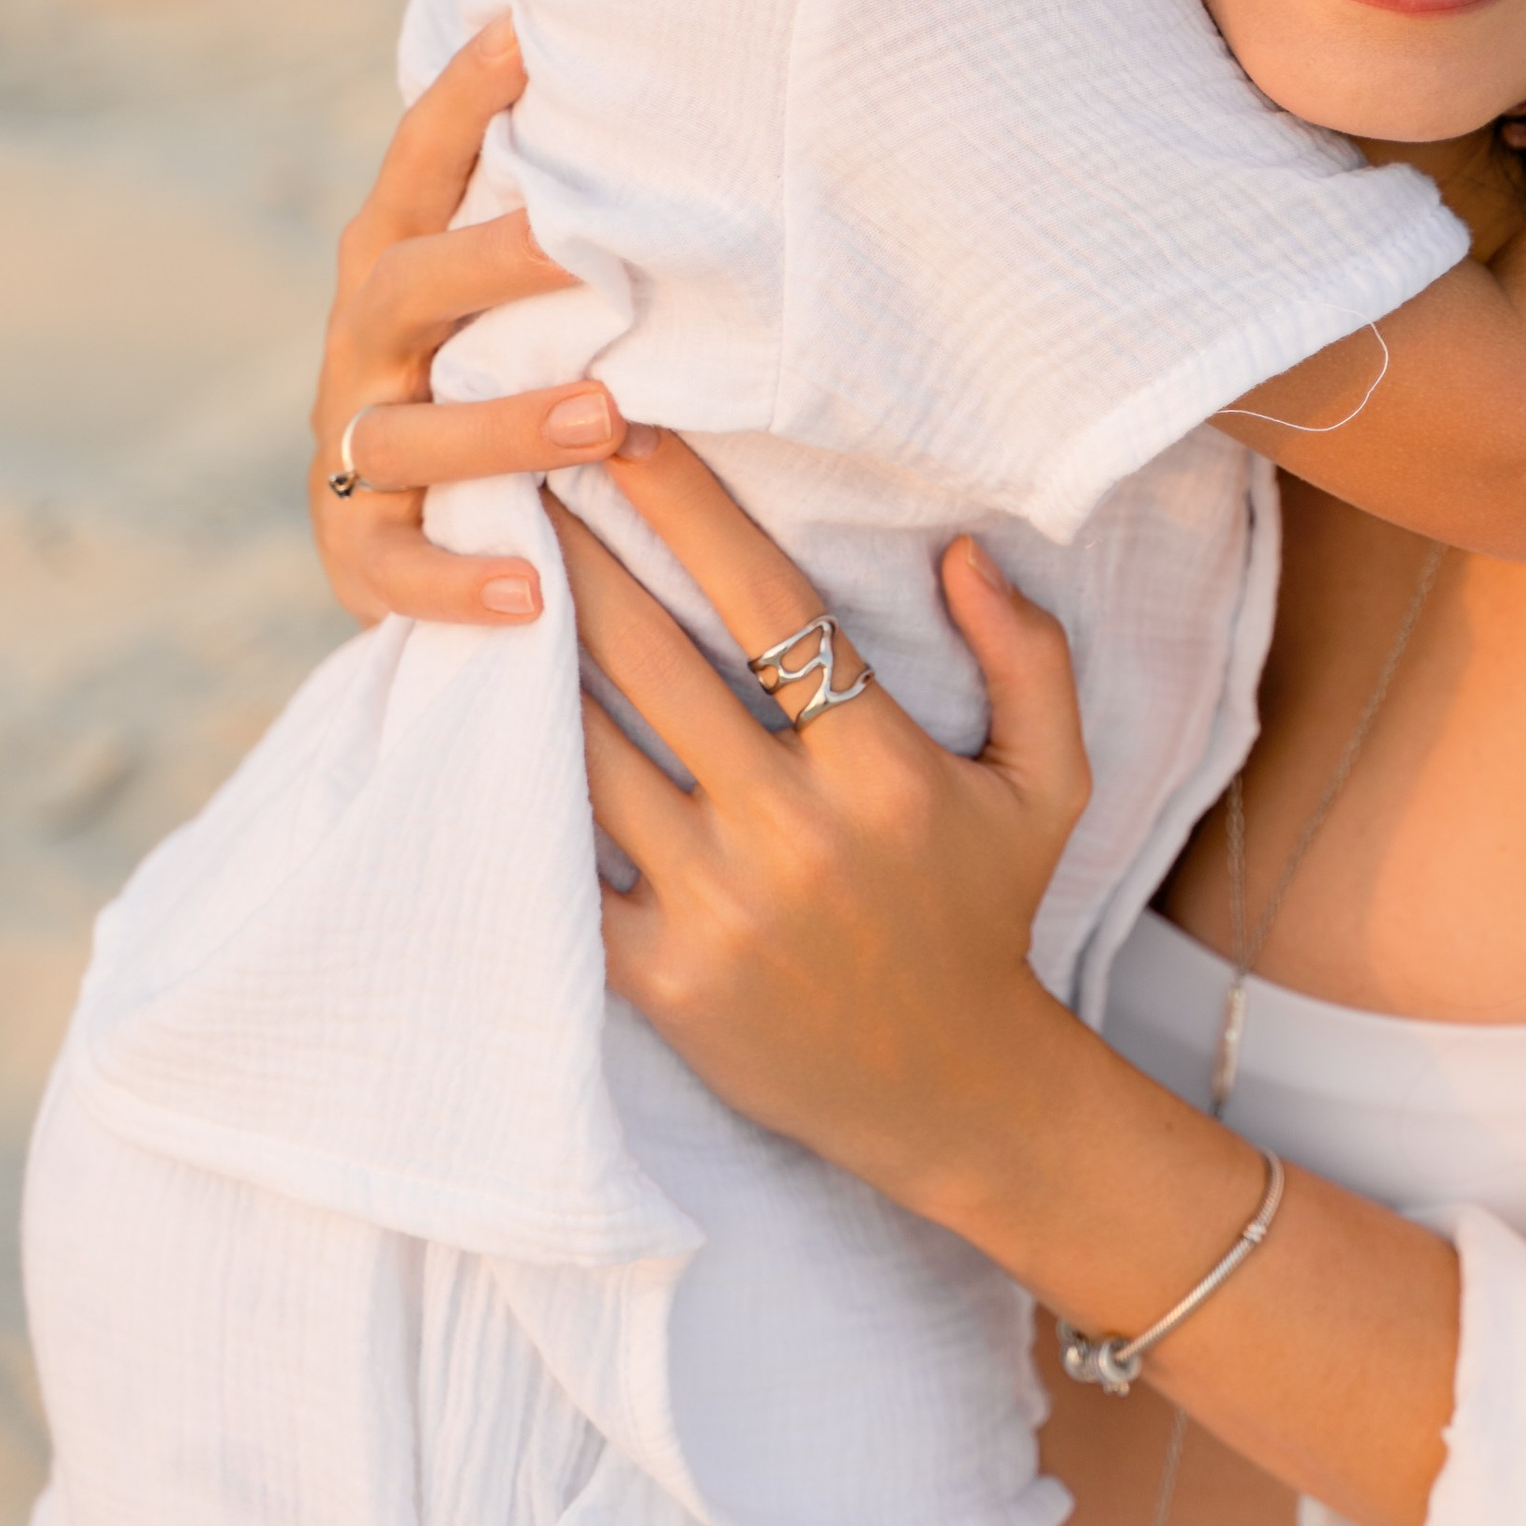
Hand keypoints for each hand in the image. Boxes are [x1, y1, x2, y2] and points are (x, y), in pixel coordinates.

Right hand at [311, 17, 646, 628]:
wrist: (406, 539)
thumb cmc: (504, 377)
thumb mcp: (518, 297)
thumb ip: (566, 224)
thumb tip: (706, 100)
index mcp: (398, 263)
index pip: (420, 166)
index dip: (462, 99)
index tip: (523, 29)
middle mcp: (363, 346)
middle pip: (407, 287)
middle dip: (490, 265)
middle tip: (584, 249)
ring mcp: (353, 450)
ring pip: (407, 436)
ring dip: (503, 426)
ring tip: (602, 422)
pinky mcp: (358, 555)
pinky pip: (399, 572)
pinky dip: (461, 584)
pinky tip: (530, 594)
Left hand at [573, 436, 1461, 1525]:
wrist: (955, 1095)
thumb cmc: (990, 915)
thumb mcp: (1051, 784)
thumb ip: (1027, 657)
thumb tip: (962, 548)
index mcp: (884, 767)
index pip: (767, 604)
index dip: (689, 506)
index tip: (627, 430)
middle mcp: (794, 829)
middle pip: (650, 659)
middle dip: (574, 553)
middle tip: (510, 466)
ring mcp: (717, 906)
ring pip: (591, 752)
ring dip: (528, 656)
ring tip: (477, 574)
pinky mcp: (659, 977)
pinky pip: (567, 861)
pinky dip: (519, 787)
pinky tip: (473, 718)